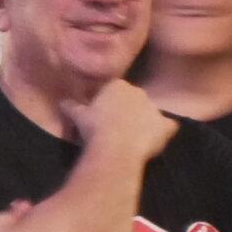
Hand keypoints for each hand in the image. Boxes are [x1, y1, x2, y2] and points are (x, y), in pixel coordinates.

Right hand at [61, 80, 176, 168]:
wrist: (116, 146)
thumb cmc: (95, 127)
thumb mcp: (78, 116)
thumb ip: (72, 107)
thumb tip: (63, 102)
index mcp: (118, 85)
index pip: (114, 89)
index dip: (108, 102)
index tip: (102, 114)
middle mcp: (139, 92)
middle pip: (134, 99)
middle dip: (128, 109)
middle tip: (116, 125)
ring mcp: (154, 109)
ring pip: (150, 112)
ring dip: (144, 120)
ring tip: (133, 136)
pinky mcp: (165, 126)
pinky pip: (168, 127)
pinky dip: (163, 132)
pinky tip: (156, 140)